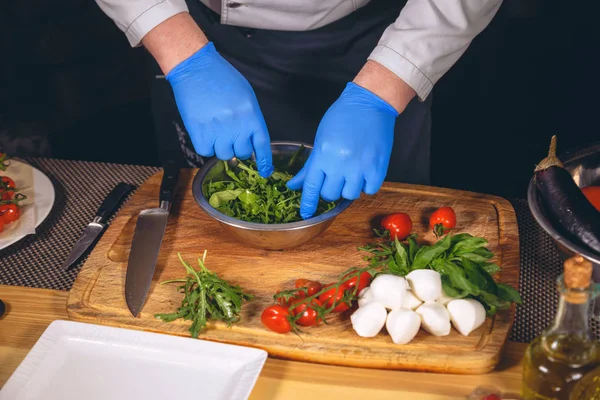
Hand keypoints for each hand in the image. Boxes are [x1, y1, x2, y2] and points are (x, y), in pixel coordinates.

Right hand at [166, 42, 272, 176]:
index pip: (262, 144)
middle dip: (239, 148)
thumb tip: (251, 139)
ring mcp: (217, 130)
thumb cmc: (222, 78)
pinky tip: (205, 133)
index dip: (265, 161)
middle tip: (231, 136)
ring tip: (217, 132)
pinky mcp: (199, 131)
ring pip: (224, 155)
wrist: (195, 68)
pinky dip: (206, 146)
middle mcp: (236, 125)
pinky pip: (206, 151)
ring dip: (222, 147)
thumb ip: (251, 118)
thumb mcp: (246, 95)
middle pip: (243, 153)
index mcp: (251, 115)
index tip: (266, 171)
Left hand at [287, 82, 397, 218]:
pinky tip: (363, 173)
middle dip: (328, 190)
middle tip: (333, 178)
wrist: (370, 103)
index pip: (311, 187)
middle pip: (330, 194)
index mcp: (323, 155)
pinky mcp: (378, 167)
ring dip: (347, 188)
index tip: (305, 214)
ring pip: (349, 195)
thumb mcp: (320, 139)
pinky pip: (369, 190)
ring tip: (349, 174)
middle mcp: (340, 164)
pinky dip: (365, 185)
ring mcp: (361, 167)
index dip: (307, 204)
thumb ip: (310, 165)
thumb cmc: (342, 117)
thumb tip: (294, 185)